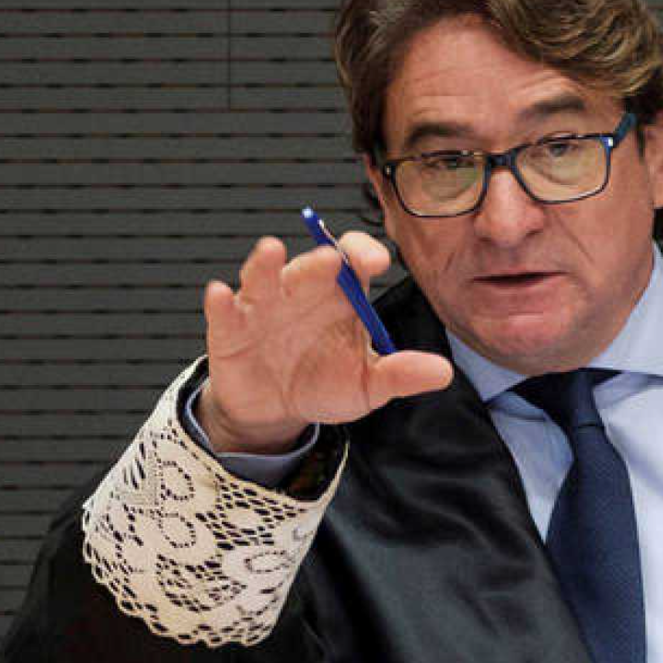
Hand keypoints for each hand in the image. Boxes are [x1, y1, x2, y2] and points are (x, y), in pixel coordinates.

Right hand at [196, 233, 453, 453]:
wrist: (278, 412)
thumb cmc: (324, 383)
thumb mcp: (368, 384)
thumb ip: (401, 375)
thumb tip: (442, 372)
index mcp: (341, 295)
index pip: (354, 258)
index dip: (363, 252)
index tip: (377, 262)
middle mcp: (302, 291)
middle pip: (311, 264)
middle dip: (321, 260)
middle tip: (332, 259)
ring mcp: (263, 306)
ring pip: (263, 276)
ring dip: (265, 264)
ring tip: (271, 250)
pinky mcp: (230, 330)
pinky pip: (224, 311)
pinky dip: (220, 302)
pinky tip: (219, 293)